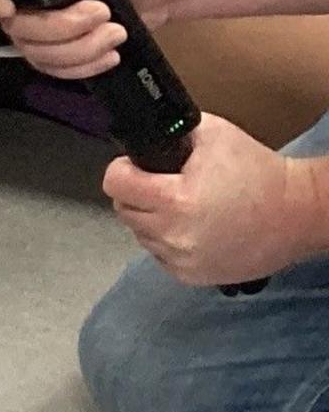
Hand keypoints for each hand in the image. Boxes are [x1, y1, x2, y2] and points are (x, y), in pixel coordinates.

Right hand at [0, 0, 186, 79]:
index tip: (8, 6)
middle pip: (15, 27)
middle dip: (61, 27)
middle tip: (101, 11)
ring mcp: (39, 28)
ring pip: (36, 53)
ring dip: (80, 49)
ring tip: (115, 32)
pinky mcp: (58, 52)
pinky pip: (55, 70)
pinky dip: (84, 66)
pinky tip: (109, 53)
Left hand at [102, 119, 328, 285]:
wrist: (297, 213)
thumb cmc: (260, 174)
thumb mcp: (212, 134)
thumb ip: (171, 134)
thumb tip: (142, 139)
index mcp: (176, 199)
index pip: (115, 184)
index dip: (124, 170)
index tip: (135, 168)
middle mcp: (174, 234)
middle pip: (125, 209)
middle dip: (140, 194)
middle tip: (167, 185)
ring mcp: (181, 259)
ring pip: (141, 234)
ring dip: (154, 219)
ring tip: (186, 207)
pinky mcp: (191, 276)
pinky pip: (159, 254)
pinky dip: (169, 241)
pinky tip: (195, 227)